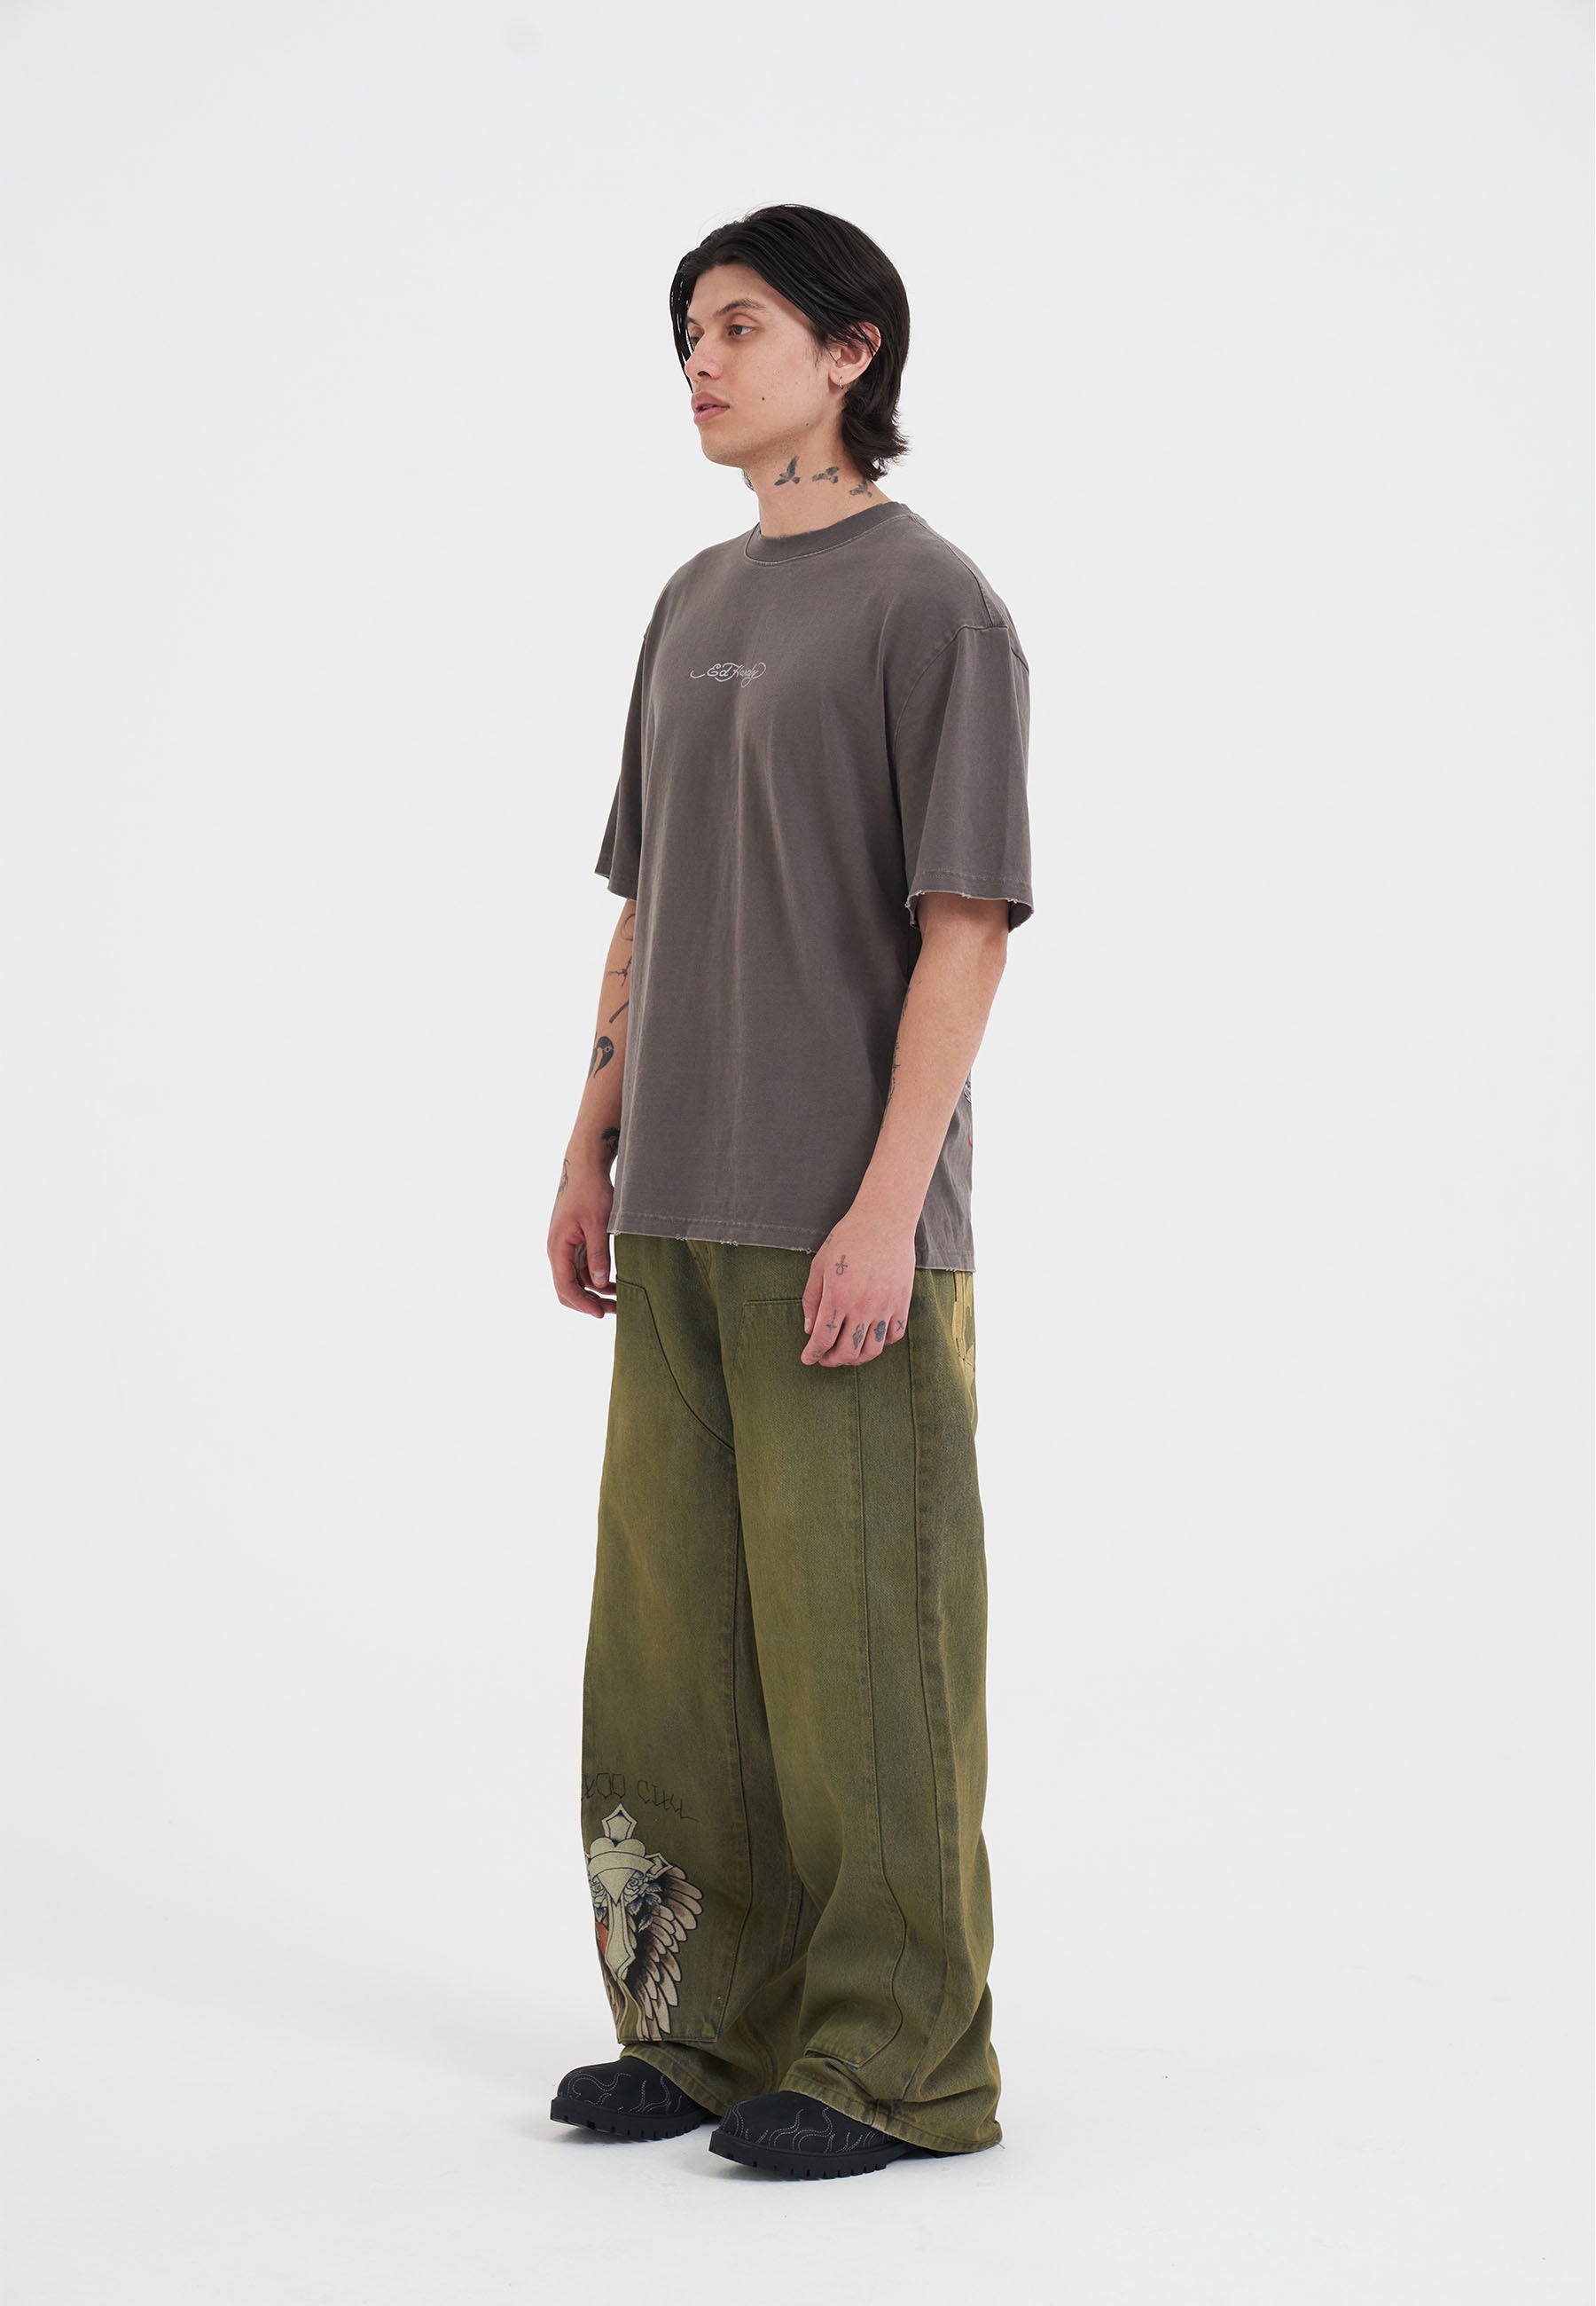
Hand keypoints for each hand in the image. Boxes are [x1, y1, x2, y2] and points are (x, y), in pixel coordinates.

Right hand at [548, 1153, 618, 1317]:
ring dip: (595, 1291)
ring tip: (620, 1298)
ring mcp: (566, 1247)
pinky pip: (583, 1267)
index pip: (565, 1287)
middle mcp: (558, 1251)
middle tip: (614, 1310)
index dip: (583, 1304)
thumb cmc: (590, 1191)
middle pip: (567, 1288)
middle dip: (589, 1302)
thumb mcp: (598, 1224)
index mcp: (558, 1248)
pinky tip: (614, 1281)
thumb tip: (598, 1284)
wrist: (584, 1167)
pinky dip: (597, 1277)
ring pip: (577, 1280)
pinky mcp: (575, 1242)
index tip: (601, 1314)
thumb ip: (598, 1255)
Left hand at [800, 1203, 915, 1366]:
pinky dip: (880, 1343)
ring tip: (847, 1351)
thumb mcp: (819, 1266)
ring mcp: (885, 1307)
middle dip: (831, 1360)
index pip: (823, 1339)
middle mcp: (862, 1307)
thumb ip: (812, 1299)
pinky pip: (893, 1336)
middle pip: (847, 1352)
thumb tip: (809, 1330)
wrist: (884, 1221)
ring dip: (855, 1358)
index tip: (807, 1358)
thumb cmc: (847, 1239)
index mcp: (838, 1297)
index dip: (812, 1353)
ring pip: (871, 1351)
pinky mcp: (902, 1303)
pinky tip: (870, 1336)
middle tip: (824, 1357)